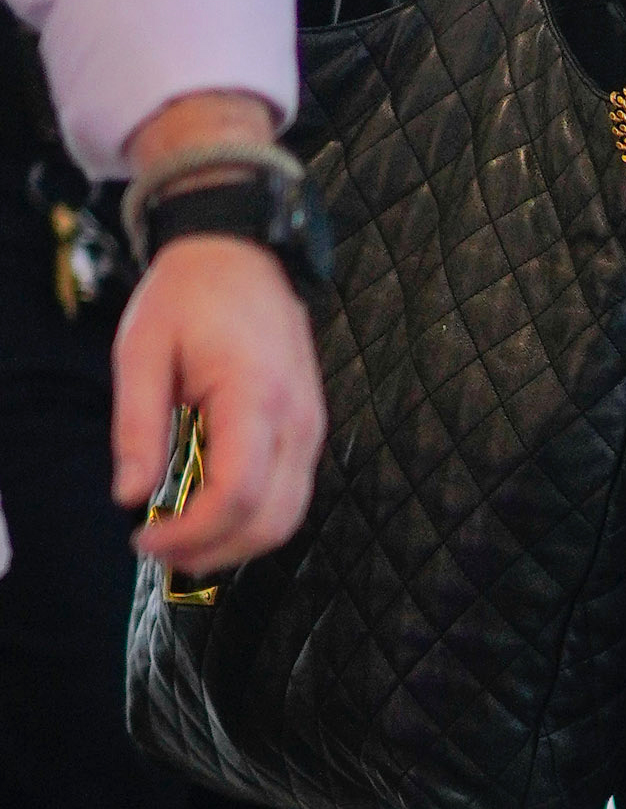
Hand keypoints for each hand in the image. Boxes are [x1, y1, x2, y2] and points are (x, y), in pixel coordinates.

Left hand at [113, 236, 325, 577]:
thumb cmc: (188, 297)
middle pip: (270, 521)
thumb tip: (130, 495)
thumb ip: (137, 426)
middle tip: (159, 550)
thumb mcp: (141, 351)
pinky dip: (254, 520)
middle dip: (212, 551)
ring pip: (289, 517)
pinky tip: (210, 513)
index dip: (190, 533)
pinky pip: (292, 495)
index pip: (236, 493)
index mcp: (254, 395)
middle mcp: (296, 419)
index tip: (144, 538)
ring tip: (182, 540)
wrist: (242, 257)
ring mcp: (311, 427)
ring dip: (236, 544)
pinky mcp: (309, 430)